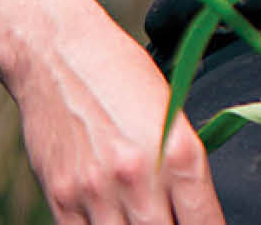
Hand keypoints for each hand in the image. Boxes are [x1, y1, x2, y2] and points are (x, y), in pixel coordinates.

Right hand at [8, 0, 225, 224]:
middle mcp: (140, 177)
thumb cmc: (118, 74)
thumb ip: (183, 167)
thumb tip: (193, 212)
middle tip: (167, 217)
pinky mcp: (62, 197)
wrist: (55, 52)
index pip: (206, 224)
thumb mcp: (169, 113)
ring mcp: (97, 192)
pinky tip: (109, 219)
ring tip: (138, 217)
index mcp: (178, 153)